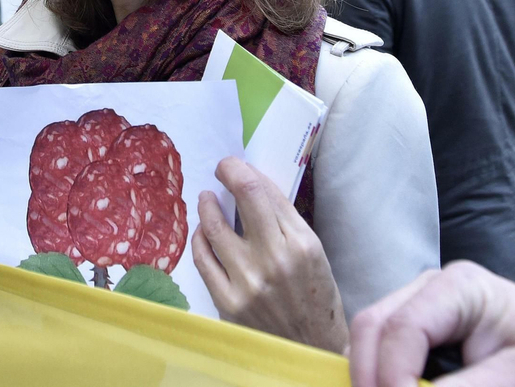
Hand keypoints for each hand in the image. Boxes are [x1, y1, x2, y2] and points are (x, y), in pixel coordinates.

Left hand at [191, 157, 346, 351]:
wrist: (311, 348)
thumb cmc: (316, 297)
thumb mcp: (313, 251)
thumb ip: (284, 219)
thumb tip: (253, 183)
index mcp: (301, 244)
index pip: (263, 192)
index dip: (242, 170)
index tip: (234, 165)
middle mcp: (274, 260)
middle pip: (243, 198)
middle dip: (227, 174)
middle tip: (221, 170)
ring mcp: (248, 282)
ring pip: (214, 227)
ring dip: (207, 206)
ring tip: (206, 199)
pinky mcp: (228, 302)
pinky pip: (202, 259)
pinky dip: (199, 239)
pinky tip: (202, 232)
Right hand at [348, 261, 514, 386]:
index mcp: (459, 287)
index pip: (403, 328)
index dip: (391, 376)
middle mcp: (428, 288)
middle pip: (371, 327)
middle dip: (368, 377)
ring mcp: (417, 305)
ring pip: (368, 338)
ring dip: (370, 378)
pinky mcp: (415, 328)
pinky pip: (381, 350)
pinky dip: (380, 377)